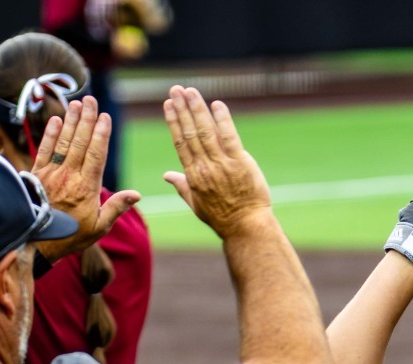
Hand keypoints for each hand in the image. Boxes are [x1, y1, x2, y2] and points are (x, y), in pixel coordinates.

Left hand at [0, 104, 138, 263]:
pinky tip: (54, 120)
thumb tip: (136, 195)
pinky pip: (44, 150)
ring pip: (62, 142)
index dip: (100, 134)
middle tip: (90, 100)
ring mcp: (51, 174)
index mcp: (86, 188)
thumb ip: (116, 208)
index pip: (96, 155)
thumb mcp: (99, 227)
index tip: (105, 117)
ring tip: (75, 103)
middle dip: (86, 120)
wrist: (36, 243)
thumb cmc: (71, 236)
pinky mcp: (36, 175)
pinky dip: (49, 135)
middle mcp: (69, 177)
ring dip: (69, 121)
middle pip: (79, 143)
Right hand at [161, 86, 272, 238]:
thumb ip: (181, 186)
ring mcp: (222, 164)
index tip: (168, 105)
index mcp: (193, 175)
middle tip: (175, 89)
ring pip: (206, 131)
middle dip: (182, 109)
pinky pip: (229, 137)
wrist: (246, 225)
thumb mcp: (196, 204)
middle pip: (190, 132)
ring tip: (190, 91)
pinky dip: (222, 119)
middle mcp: (205, 167)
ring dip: (197, 109)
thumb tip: (167, 175)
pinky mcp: (240, 162)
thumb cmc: (222, 217)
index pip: (180, 143)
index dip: (174, 122)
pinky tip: (216, 104)